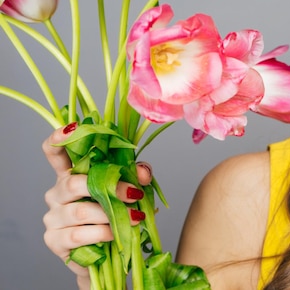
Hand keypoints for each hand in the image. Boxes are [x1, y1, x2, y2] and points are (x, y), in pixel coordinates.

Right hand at [41, 122, 152, 288]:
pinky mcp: (55, 240)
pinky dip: (103, 232)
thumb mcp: (128, 190)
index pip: (55, 152)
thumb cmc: (115, 215)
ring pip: (80, 210)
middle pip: (73, 182)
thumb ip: (135, 176)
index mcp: (71, 174)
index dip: (59, 138)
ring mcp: (53, 217)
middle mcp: (57, 192)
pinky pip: (79, 234)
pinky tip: (116, 233)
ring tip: (134, 217)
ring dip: (111, 213)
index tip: (73, 128)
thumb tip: (142, 172)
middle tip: (134, 194)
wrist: (107, 253)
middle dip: (109, 187)